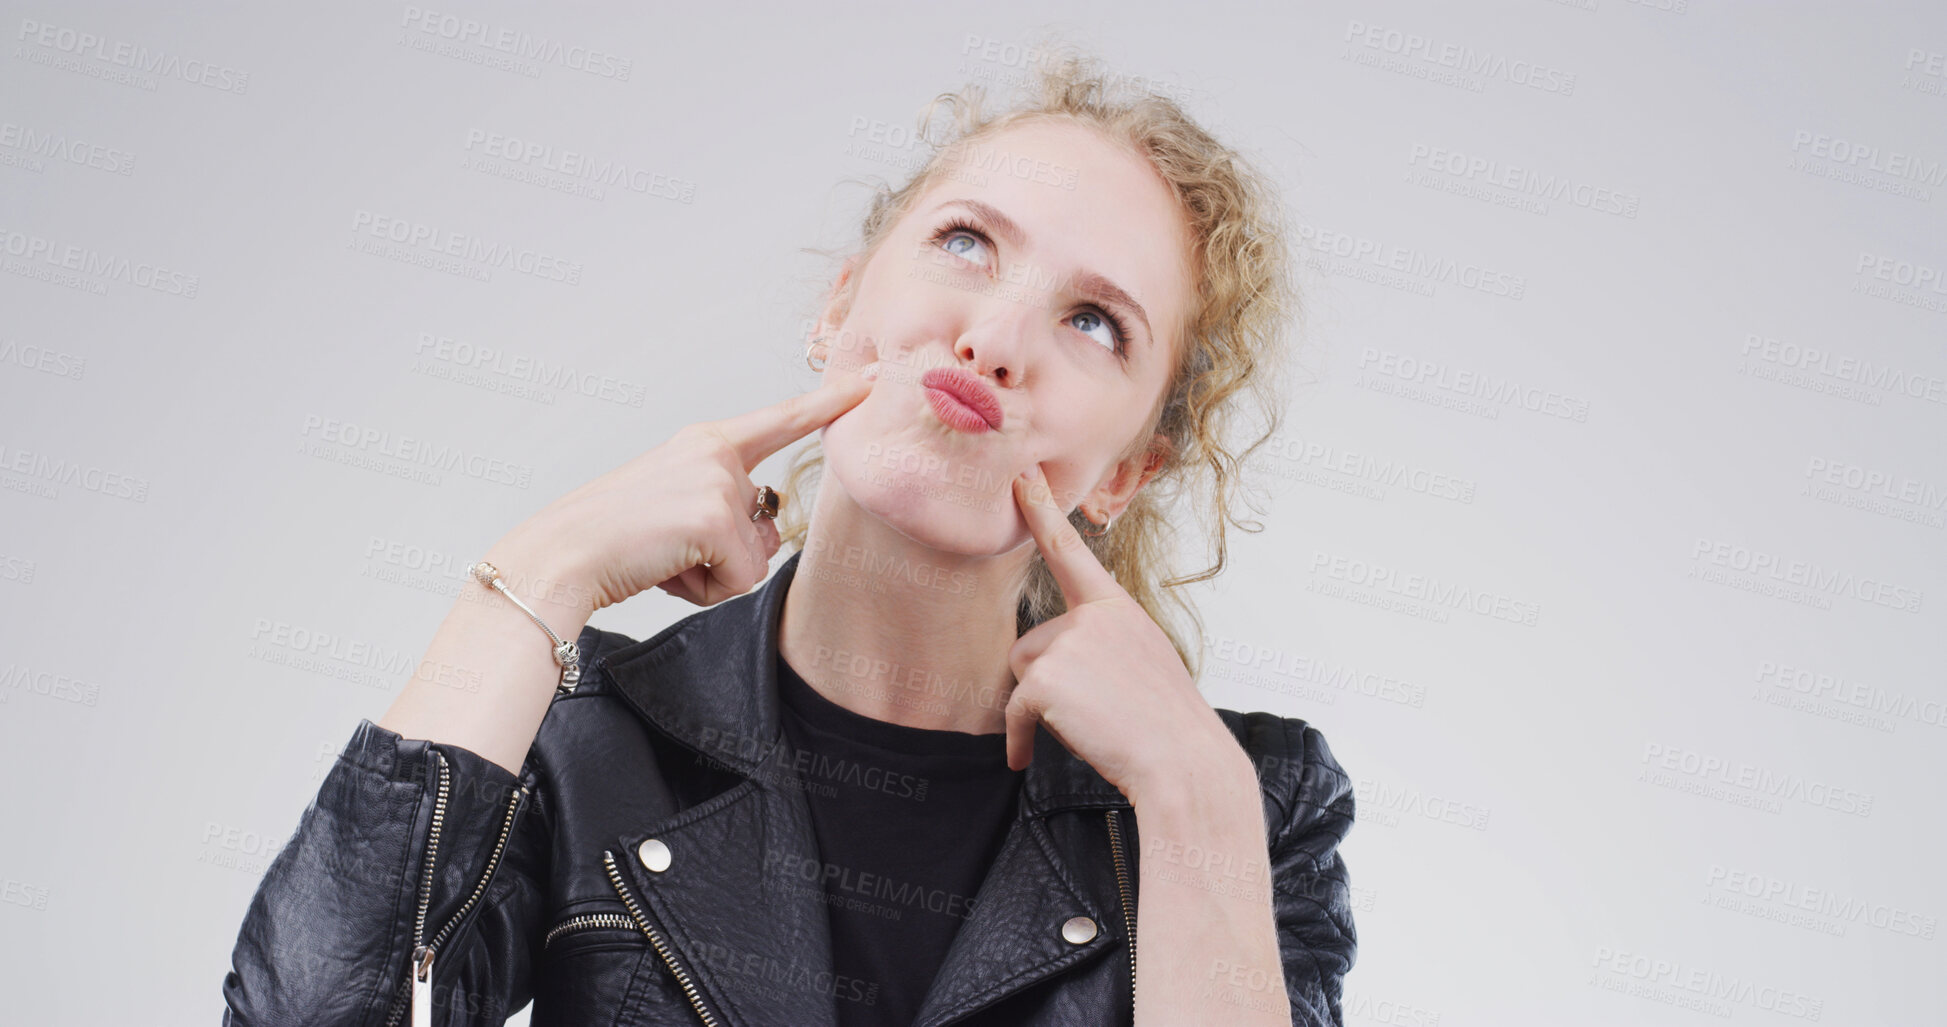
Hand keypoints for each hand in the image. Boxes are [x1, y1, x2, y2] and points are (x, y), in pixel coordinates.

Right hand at [496, 369, 872, 612]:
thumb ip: (727, 510)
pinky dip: (704, 591)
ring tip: (662, 558)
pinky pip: (740, 579)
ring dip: (713, 576)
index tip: (871, 381)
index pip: (780, 421)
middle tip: (666, 547)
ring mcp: (718, 482)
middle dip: (727, 555)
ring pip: (755, 558)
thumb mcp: (677, 510)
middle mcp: (716, 453)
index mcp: (705, 444)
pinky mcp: (715, 518)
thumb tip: (765, 533)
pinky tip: (665, 570)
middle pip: (767, 525)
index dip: (830, 402)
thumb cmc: (612, 541)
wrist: (560, 557)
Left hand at [1004, 465, 1244, 801]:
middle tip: (1098, 712)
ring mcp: (1071, 642)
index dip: (1042, 509)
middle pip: (1032, 646)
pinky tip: (1025, 759)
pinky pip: (1015, 710)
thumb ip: (1100, 647)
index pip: (1071, 551)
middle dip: (1048, 684)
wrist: (1185, 763)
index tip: (1021, 472)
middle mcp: (1093, 615)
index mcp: (1117, 608)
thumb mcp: (1143, 665)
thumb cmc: (1168, 726)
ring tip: (1091, 726)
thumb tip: (1049, 664)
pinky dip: (1019, 739)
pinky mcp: (1049, 677)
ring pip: (1023, 675)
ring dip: (1041, 708)